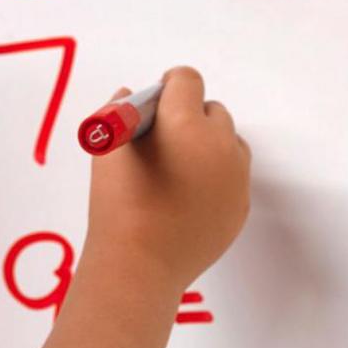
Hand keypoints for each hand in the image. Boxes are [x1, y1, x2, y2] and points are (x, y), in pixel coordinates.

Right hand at [84, 66, 252, 289]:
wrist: (139, 265)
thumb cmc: (117, 205)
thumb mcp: (107, 149)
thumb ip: (120, 112)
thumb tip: (131, 96)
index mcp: (184, 123)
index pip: (187, 81)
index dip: (170, 85)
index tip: (158, 99)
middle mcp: (218, 144)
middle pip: (212, 110)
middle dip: (190, 115)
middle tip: (164, 139)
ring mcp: (235, 177)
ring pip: (229, 142)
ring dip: (209, 144)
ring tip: (180, 168)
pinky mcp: (240, 205)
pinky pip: (233, 176)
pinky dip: (216, 177)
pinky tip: (189, 195)